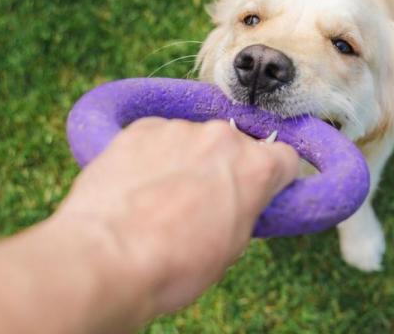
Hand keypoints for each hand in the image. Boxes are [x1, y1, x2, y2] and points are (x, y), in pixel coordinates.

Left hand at [52, 118, 299, 320]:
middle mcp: (222, 138)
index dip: (272, 178)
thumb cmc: (171, 263)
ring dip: (184, 161)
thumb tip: (239, 203)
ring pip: (192, 141)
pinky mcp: (140, 129)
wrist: (109, 256)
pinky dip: (151, 156)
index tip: (259, 191)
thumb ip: (245, 210)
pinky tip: (138, 187)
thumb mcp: (231, 248)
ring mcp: (179, 129)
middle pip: (234, 146)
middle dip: (223, 169)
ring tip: (160, 200)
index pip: (284, 158)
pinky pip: (155, 137)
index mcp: (256, 168)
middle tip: (202, 204)